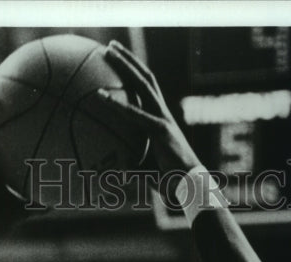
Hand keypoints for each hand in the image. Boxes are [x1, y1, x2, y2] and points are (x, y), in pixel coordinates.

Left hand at [98, 39, 201, 177]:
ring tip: (107, 52)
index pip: (148, 89)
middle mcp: (163, 113)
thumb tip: (115, 170)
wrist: (191, 187)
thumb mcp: (148, 168)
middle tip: (110, 46)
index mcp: (162, 119)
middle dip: (128, 59)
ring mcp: (163, 119)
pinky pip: (135, 115)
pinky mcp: (161, 131)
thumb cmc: (172, 182)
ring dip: (125, 66)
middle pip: (146, 77)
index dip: (135, 72)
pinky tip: (99, 96)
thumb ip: (134, 163)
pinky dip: (117, 105)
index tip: (120, 60)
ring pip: (143, 84)